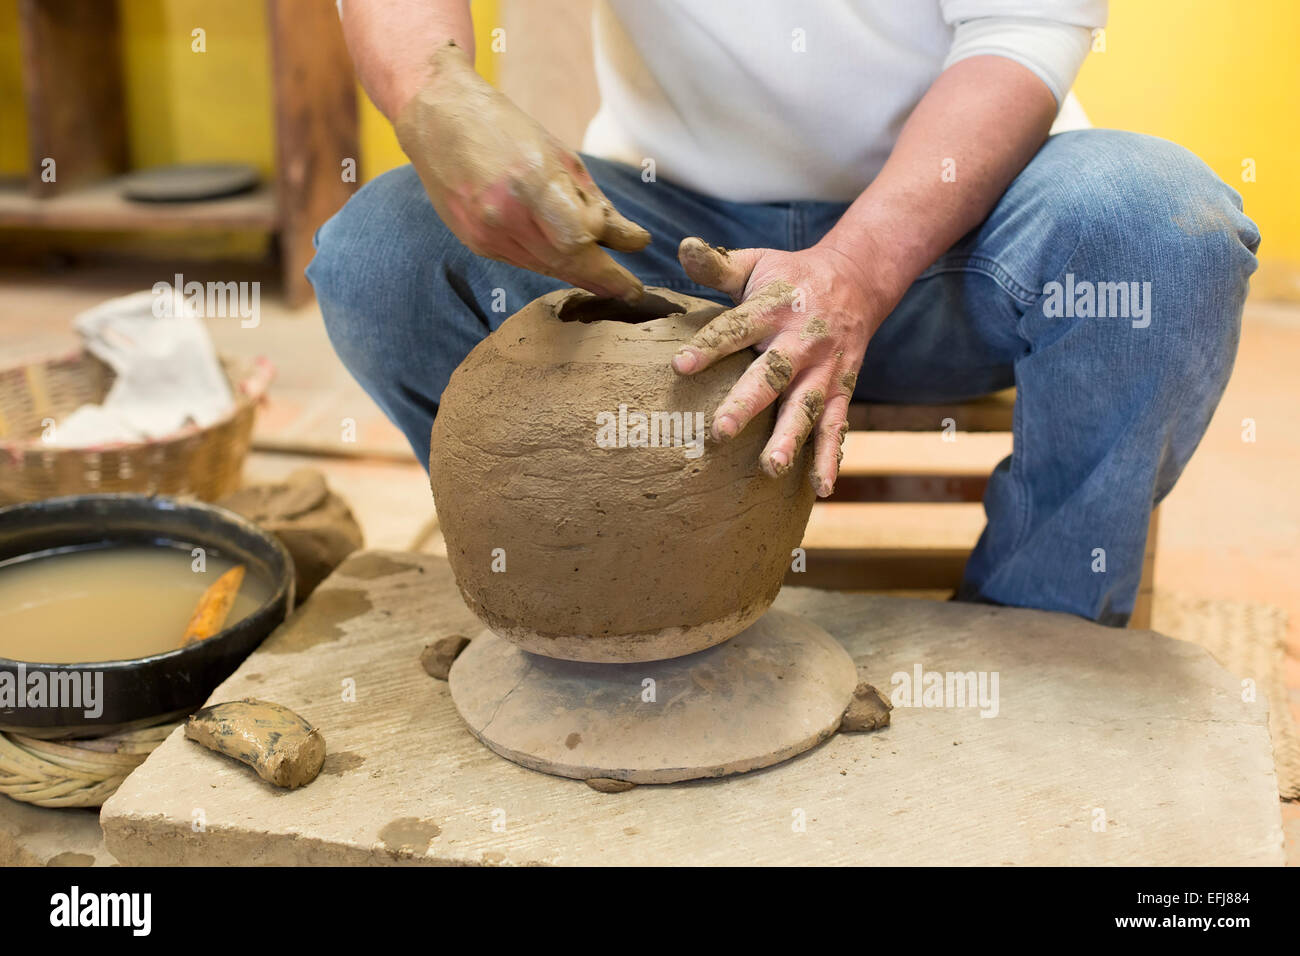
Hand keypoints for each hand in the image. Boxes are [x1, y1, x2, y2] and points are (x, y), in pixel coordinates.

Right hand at [395, 42, 650, 299]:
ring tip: (605, 280)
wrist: (437, 118)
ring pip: (545, 267)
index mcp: (531, 183)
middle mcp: (505, 215)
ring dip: (576, 274)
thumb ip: (597, 204)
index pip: (581, 241)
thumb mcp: (561, 157)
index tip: (633, 283)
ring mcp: (486, 233)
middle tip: (628, 292)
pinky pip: (523, 261)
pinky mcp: (475, 242)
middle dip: (600, 280)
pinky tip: (563, 258)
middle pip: (565, 263)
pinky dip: (548, 262)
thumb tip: (634, 242)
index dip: (609, 268)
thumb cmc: (505, 127)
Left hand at [673, 236, 887, 495]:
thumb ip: (716, 264)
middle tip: (721, 432)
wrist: (859, 279)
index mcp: (773, 308)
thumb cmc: (791, 276)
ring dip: (790, 439)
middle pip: (772, 375)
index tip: (679, 367)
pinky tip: (821, 489)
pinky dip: (830, 458)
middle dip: (747, 404)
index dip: (708, 347)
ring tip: (771, 469)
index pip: (735, 328)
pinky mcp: (842, 390)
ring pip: (807, 407)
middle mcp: (800, 342)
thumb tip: (682, 246)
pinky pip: (836, 427)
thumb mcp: (756, 263)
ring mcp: (824, 370)